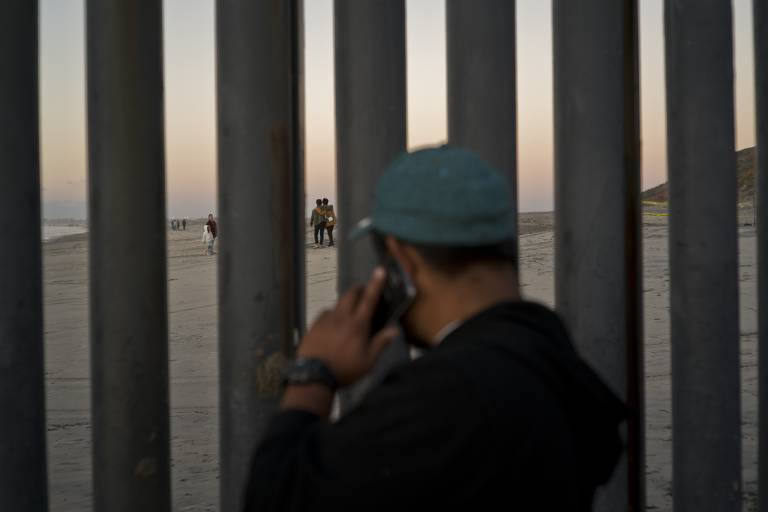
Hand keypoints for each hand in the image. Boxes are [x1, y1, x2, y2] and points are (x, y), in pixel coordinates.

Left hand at [298, 267, 398, 386]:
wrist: (313, 375)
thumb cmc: (345, 370)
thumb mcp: (368, 362)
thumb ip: (380, 344)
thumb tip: (394, 330)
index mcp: (357, 325)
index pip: (369, 299)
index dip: (376, 284)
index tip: (380, 270)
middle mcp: (341, 317)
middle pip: (351, 294)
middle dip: (359, 290)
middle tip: (364, 293)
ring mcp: (326, 319)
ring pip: (338, 303)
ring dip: (346, 304)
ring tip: (349, 315)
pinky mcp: (314, 325)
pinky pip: (325, 313)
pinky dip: (332, 314)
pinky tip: (333, 325)